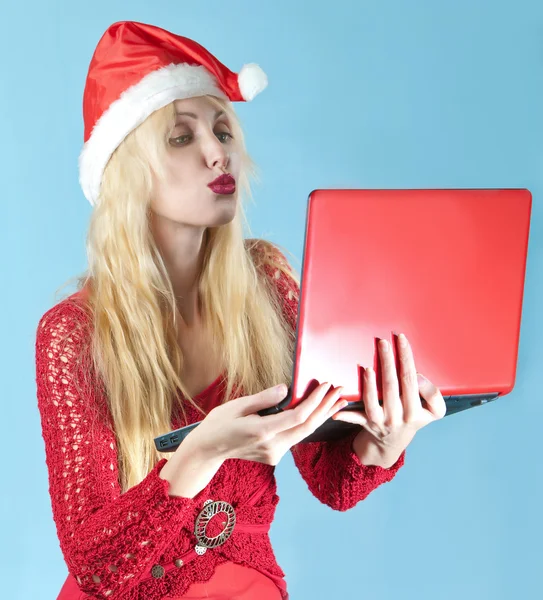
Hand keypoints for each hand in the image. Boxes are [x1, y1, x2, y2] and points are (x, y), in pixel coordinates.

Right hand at [186, 382, 347, 465]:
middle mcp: (272, 446)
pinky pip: (295, 437)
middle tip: (341, 391)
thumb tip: (287, 388)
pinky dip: (308, 423)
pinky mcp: (274, 456)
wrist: (207, 451)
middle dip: (326, 408)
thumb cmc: (218, 424)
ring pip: (304, 434)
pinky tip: (318, 412)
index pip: (298, 416)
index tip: (326, 385)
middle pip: (307, 427)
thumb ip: (264, 398)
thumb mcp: (238, 405)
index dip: (315, 400)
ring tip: (337, 400)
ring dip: (321, 416)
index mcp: (262, 431)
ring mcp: (274, 454)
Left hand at [332, 333, 445, 452]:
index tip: (401, 339)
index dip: (406, 358)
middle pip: (391, 385)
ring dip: (369, 384)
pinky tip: (341, 399)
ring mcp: (381, 420)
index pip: (411, 379)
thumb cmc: (413, 418)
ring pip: (373, 400)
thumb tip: (418, 377)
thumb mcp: (433, 411)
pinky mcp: (366, 423)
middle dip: (387, 361)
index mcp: (415, 411)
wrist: (393, 442)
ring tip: (368, 367)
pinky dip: (347, 412)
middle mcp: (397, 416)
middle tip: (383, 342)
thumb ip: (433, 394)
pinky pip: (355, 417)